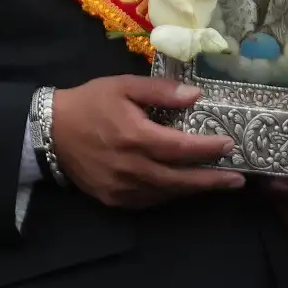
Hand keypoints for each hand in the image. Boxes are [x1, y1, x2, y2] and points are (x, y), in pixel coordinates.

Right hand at [51, 76, 244, 208]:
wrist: (49, 131)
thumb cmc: (89, 103)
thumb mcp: (122, 86)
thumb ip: (159, 91)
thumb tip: (196, 96)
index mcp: (136, 136)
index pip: (183, 147)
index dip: (209, 148)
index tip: (229, 145)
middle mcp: (133, 167)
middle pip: (182, 178)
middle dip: (213, 179)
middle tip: (238, 179)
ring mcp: (124, 187)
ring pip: (169, 193)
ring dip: (194, 188)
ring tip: (217, 184)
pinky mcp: (115, 199)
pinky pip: (151, 201)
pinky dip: (170, 194)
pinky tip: (181, 187)